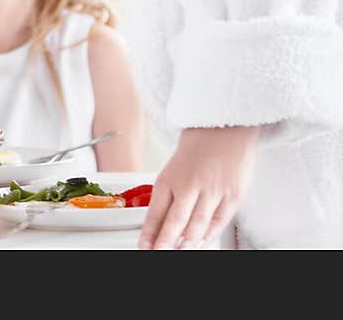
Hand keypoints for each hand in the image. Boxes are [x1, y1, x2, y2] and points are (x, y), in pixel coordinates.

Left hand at [139, 125, 258, 248]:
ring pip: (197, 227)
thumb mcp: (176, 165)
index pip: (156, 212)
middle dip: (166, 244)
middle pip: (175, 224)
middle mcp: (190, 185)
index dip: (150, 234)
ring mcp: (212, 191)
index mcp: (171, 176)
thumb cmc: (200, 142)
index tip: (144, 247)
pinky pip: (219, 222)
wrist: (226, 123)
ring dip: (187, 244)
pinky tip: (203, 241)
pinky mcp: (233, 195)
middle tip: (159, 253)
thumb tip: (165, 220)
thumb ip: (172, 192)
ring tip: (180, 251)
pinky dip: (210, 235)